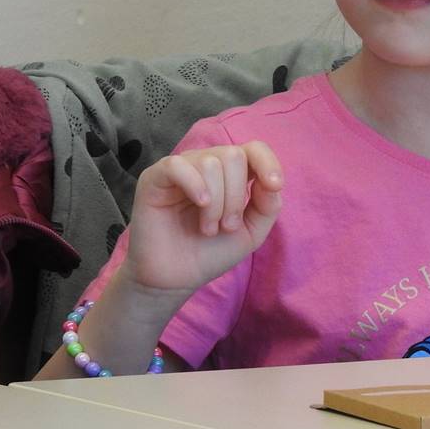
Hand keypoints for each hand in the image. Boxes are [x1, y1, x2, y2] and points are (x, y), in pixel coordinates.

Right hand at [127, 142, 283, 294]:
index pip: (254, 149)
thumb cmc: (210, 252)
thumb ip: (268, 206)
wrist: (176, 279)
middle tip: (225, 226)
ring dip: (215, 204)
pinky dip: (195, 186)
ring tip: (207, 228)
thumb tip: (271, 182)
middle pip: (234, 156)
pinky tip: (199, 205)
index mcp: (230, 173)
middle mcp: (206, 164)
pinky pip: (178, 166)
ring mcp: (180, 168)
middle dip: (235, 197)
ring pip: (211, 163)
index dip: (268, 162)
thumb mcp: (251, 233)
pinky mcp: (155, 177)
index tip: (275, 186)